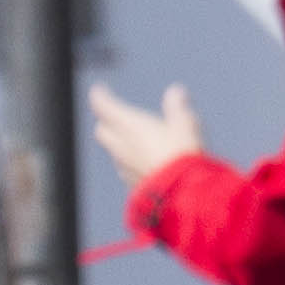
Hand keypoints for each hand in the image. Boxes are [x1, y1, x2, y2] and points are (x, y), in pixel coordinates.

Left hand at [88, 81, 206, 189]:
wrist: (181, 193)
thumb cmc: (182, 153)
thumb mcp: (186, 123)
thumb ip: (177, 107)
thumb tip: (176, 92)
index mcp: (129, 125)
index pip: (104, 107)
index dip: (99, 97)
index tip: (98, 91)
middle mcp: (121, 146)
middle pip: (102, 130)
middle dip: (106, 122)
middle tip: (112, 116)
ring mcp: (124, 168)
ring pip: (113, 151)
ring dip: (118, 144)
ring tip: (132, 140)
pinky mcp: (132, 185)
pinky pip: (125, 170)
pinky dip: (130, 163)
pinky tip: (143, 164)